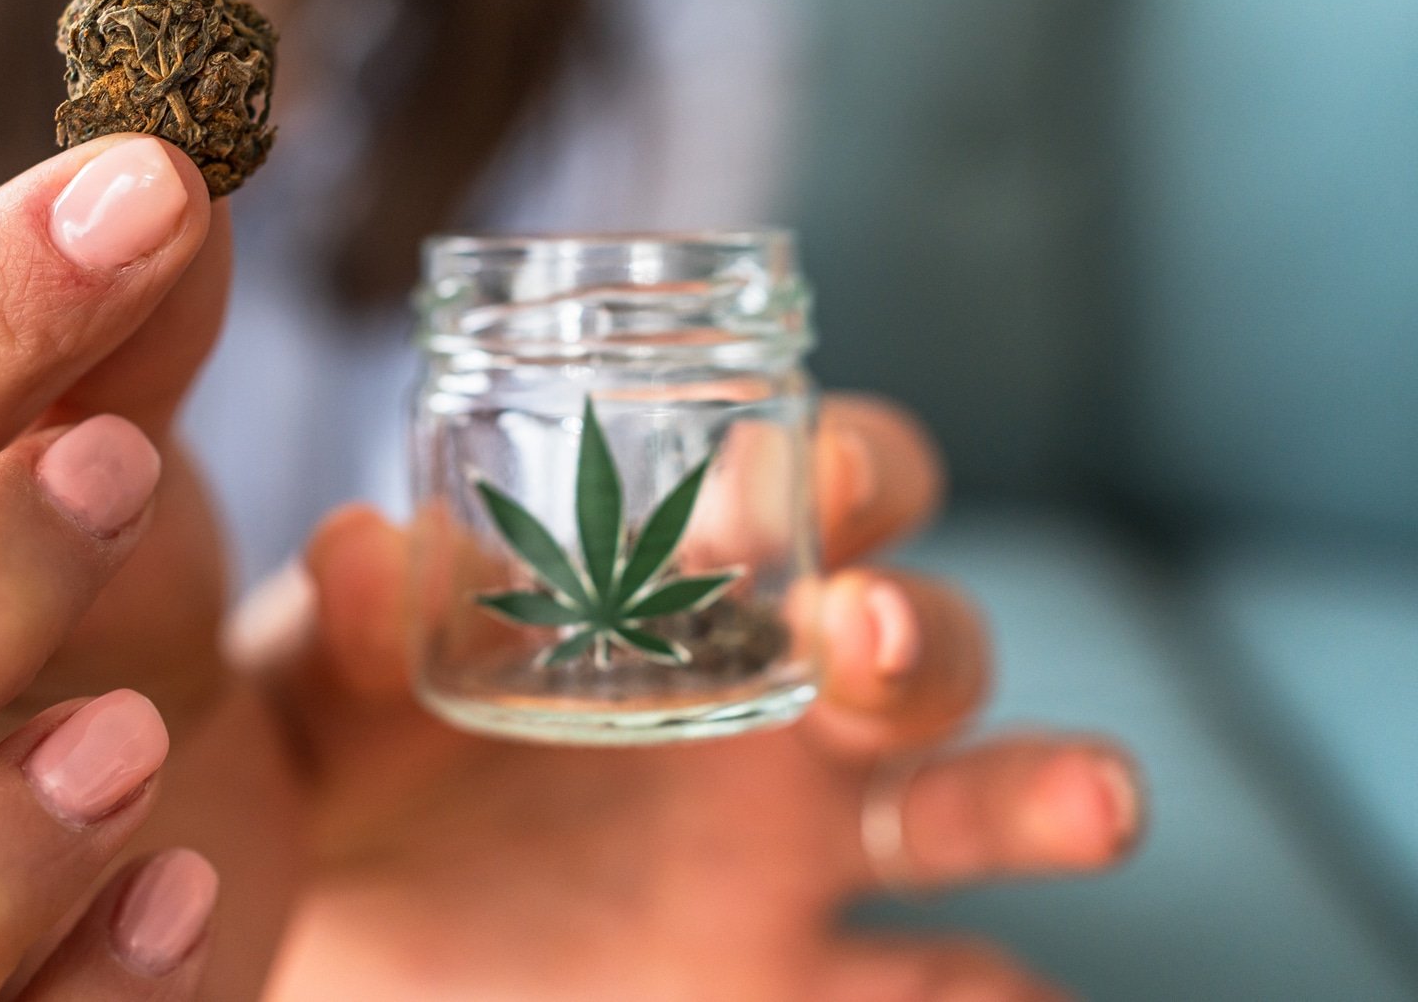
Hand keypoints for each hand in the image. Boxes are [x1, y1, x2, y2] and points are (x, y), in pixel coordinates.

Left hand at [250, 397, 1142, 1000]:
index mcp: (678, 593)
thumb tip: (364, 544)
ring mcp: (799, 852)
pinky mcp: (788, 979)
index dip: (831, 467)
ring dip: (1042, 788)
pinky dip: (1000, 992)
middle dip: (918, 621)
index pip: (809, 489)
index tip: (780, 482)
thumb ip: (342, 625)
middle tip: (856, 631)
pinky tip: (1026, 994)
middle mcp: (772, 705)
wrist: (353, 936)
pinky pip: (939, 988)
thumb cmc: (349, 771)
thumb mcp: (321, 694)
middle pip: (921, 630)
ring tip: (1095, 803)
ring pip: (967, 801)